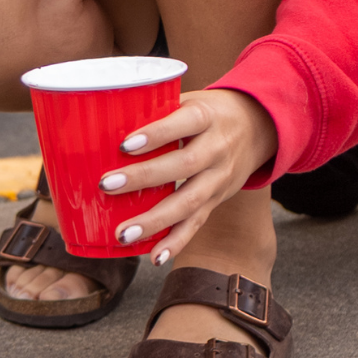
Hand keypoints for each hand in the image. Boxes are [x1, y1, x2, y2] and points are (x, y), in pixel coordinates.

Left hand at [97, 88, 278, 264]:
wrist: (256, 127)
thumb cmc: (206, 112)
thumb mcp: (188, 100)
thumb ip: (154, 112)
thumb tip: (100, 125)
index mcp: (206, 116)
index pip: (183, 123)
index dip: (156, 134)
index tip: (124, 144)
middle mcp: (217, 148)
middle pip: (184, 165)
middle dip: (144, 177)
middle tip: (108, 185)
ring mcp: (219, 178)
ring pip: (189, 202)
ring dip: (155, 220)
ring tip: (124, 233)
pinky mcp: (217, 200)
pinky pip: (197, 223)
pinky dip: (177, 242)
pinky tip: (156, 257)